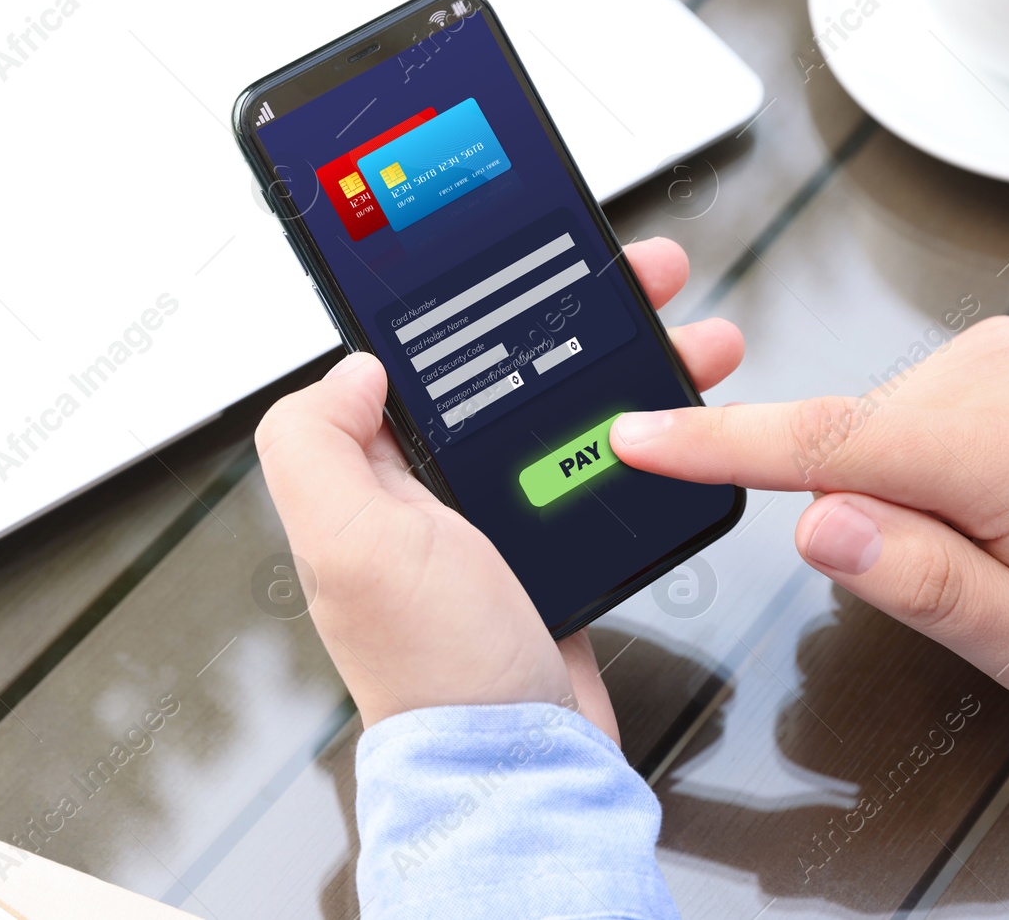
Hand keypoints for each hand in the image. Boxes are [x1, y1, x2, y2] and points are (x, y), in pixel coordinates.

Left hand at [255, 239, 743, 741]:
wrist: (521, 763)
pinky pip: (602, 463)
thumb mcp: (350, 542)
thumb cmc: (435, 667)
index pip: (422, 353)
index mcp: (379, 472)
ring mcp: (501, 516)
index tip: (524, 244)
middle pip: (511, 364)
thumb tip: (350, 367)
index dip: (471, 291)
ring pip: (567, 405)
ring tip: (691, 330)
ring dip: (630, 359)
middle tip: (640, 274)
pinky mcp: (558, 545)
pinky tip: (684, 408)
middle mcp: (435, 488)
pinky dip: (646, 429)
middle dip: (577, 308)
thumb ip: (317, 443)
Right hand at [610, 315, 1008, 712]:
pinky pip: (904, 409)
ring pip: (870, 428)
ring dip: (893, 487)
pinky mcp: (993, 352)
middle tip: (958, 567)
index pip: (818, 439)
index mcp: (997, 448)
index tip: (637, 434)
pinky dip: (914, 458)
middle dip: (857, 511)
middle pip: (843, 443)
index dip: (714, 442)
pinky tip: (989, 494)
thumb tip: (814, 523)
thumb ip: (920, 581)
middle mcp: (990, 375)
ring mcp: (993, 352)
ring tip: (992, 534)